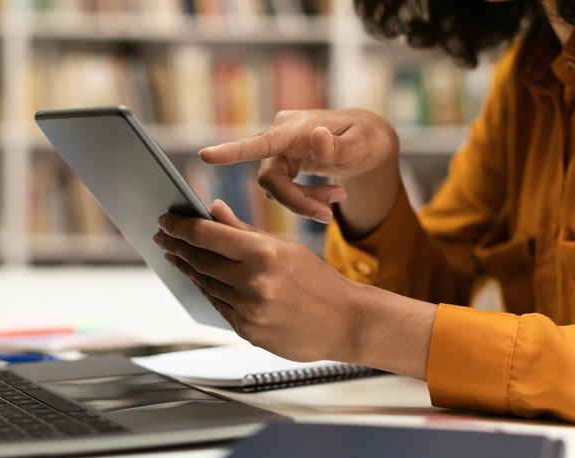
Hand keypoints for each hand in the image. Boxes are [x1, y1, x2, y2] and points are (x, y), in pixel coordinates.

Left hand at [155, 200, 360, 361]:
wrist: (346, 322)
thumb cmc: (317, 280)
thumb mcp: (284, 246)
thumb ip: (243, 230)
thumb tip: (211, 210)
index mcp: (262, 253)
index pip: (206, 235)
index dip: (180, 226)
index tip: (165, 219)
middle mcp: (252, 283)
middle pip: (199, 260)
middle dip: (177, 246)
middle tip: (163, 236)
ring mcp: (248, 310)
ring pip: (205, 284)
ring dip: (187, 268)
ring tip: (176, 255)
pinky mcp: (247, 332)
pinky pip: (219, 306)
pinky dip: (207, 290)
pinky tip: (200, 279)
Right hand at [200, 109, 399, 233]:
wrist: (368, 142)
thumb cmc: (366, 139)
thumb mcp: (361, 146)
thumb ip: (338, 147)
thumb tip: (316, 138)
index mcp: (296, 127)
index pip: (261, 143)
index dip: (233, 152)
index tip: (206, 155)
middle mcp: (281, 135)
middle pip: (270, 179)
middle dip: (298, 201)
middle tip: (329, 213)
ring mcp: (279, 150)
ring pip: (276, 188)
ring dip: (304, 200)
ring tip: (337, 199)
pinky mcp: (282, 163)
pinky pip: (283, 189)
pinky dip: (304, 198)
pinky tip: (328, 196)